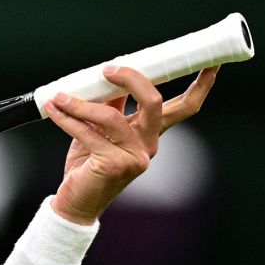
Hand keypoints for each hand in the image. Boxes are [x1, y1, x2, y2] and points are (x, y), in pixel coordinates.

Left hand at [43, 65, 218, 223]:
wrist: (76, 201)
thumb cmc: (88, 164)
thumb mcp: (100, 130)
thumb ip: (109, 105)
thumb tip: (108, 76)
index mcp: (151, 133)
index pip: (184, 107)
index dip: (200, 85)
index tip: (211, 62)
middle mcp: (148, 145)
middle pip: (154, 102)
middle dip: (133, 79)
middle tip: (109, 68)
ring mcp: (134, 157)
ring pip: (111, 116)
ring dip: (81, 103)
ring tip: (60, 97)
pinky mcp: (113, 165)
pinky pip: (88, 133)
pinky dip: (68, 118)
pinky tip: (54, 109)